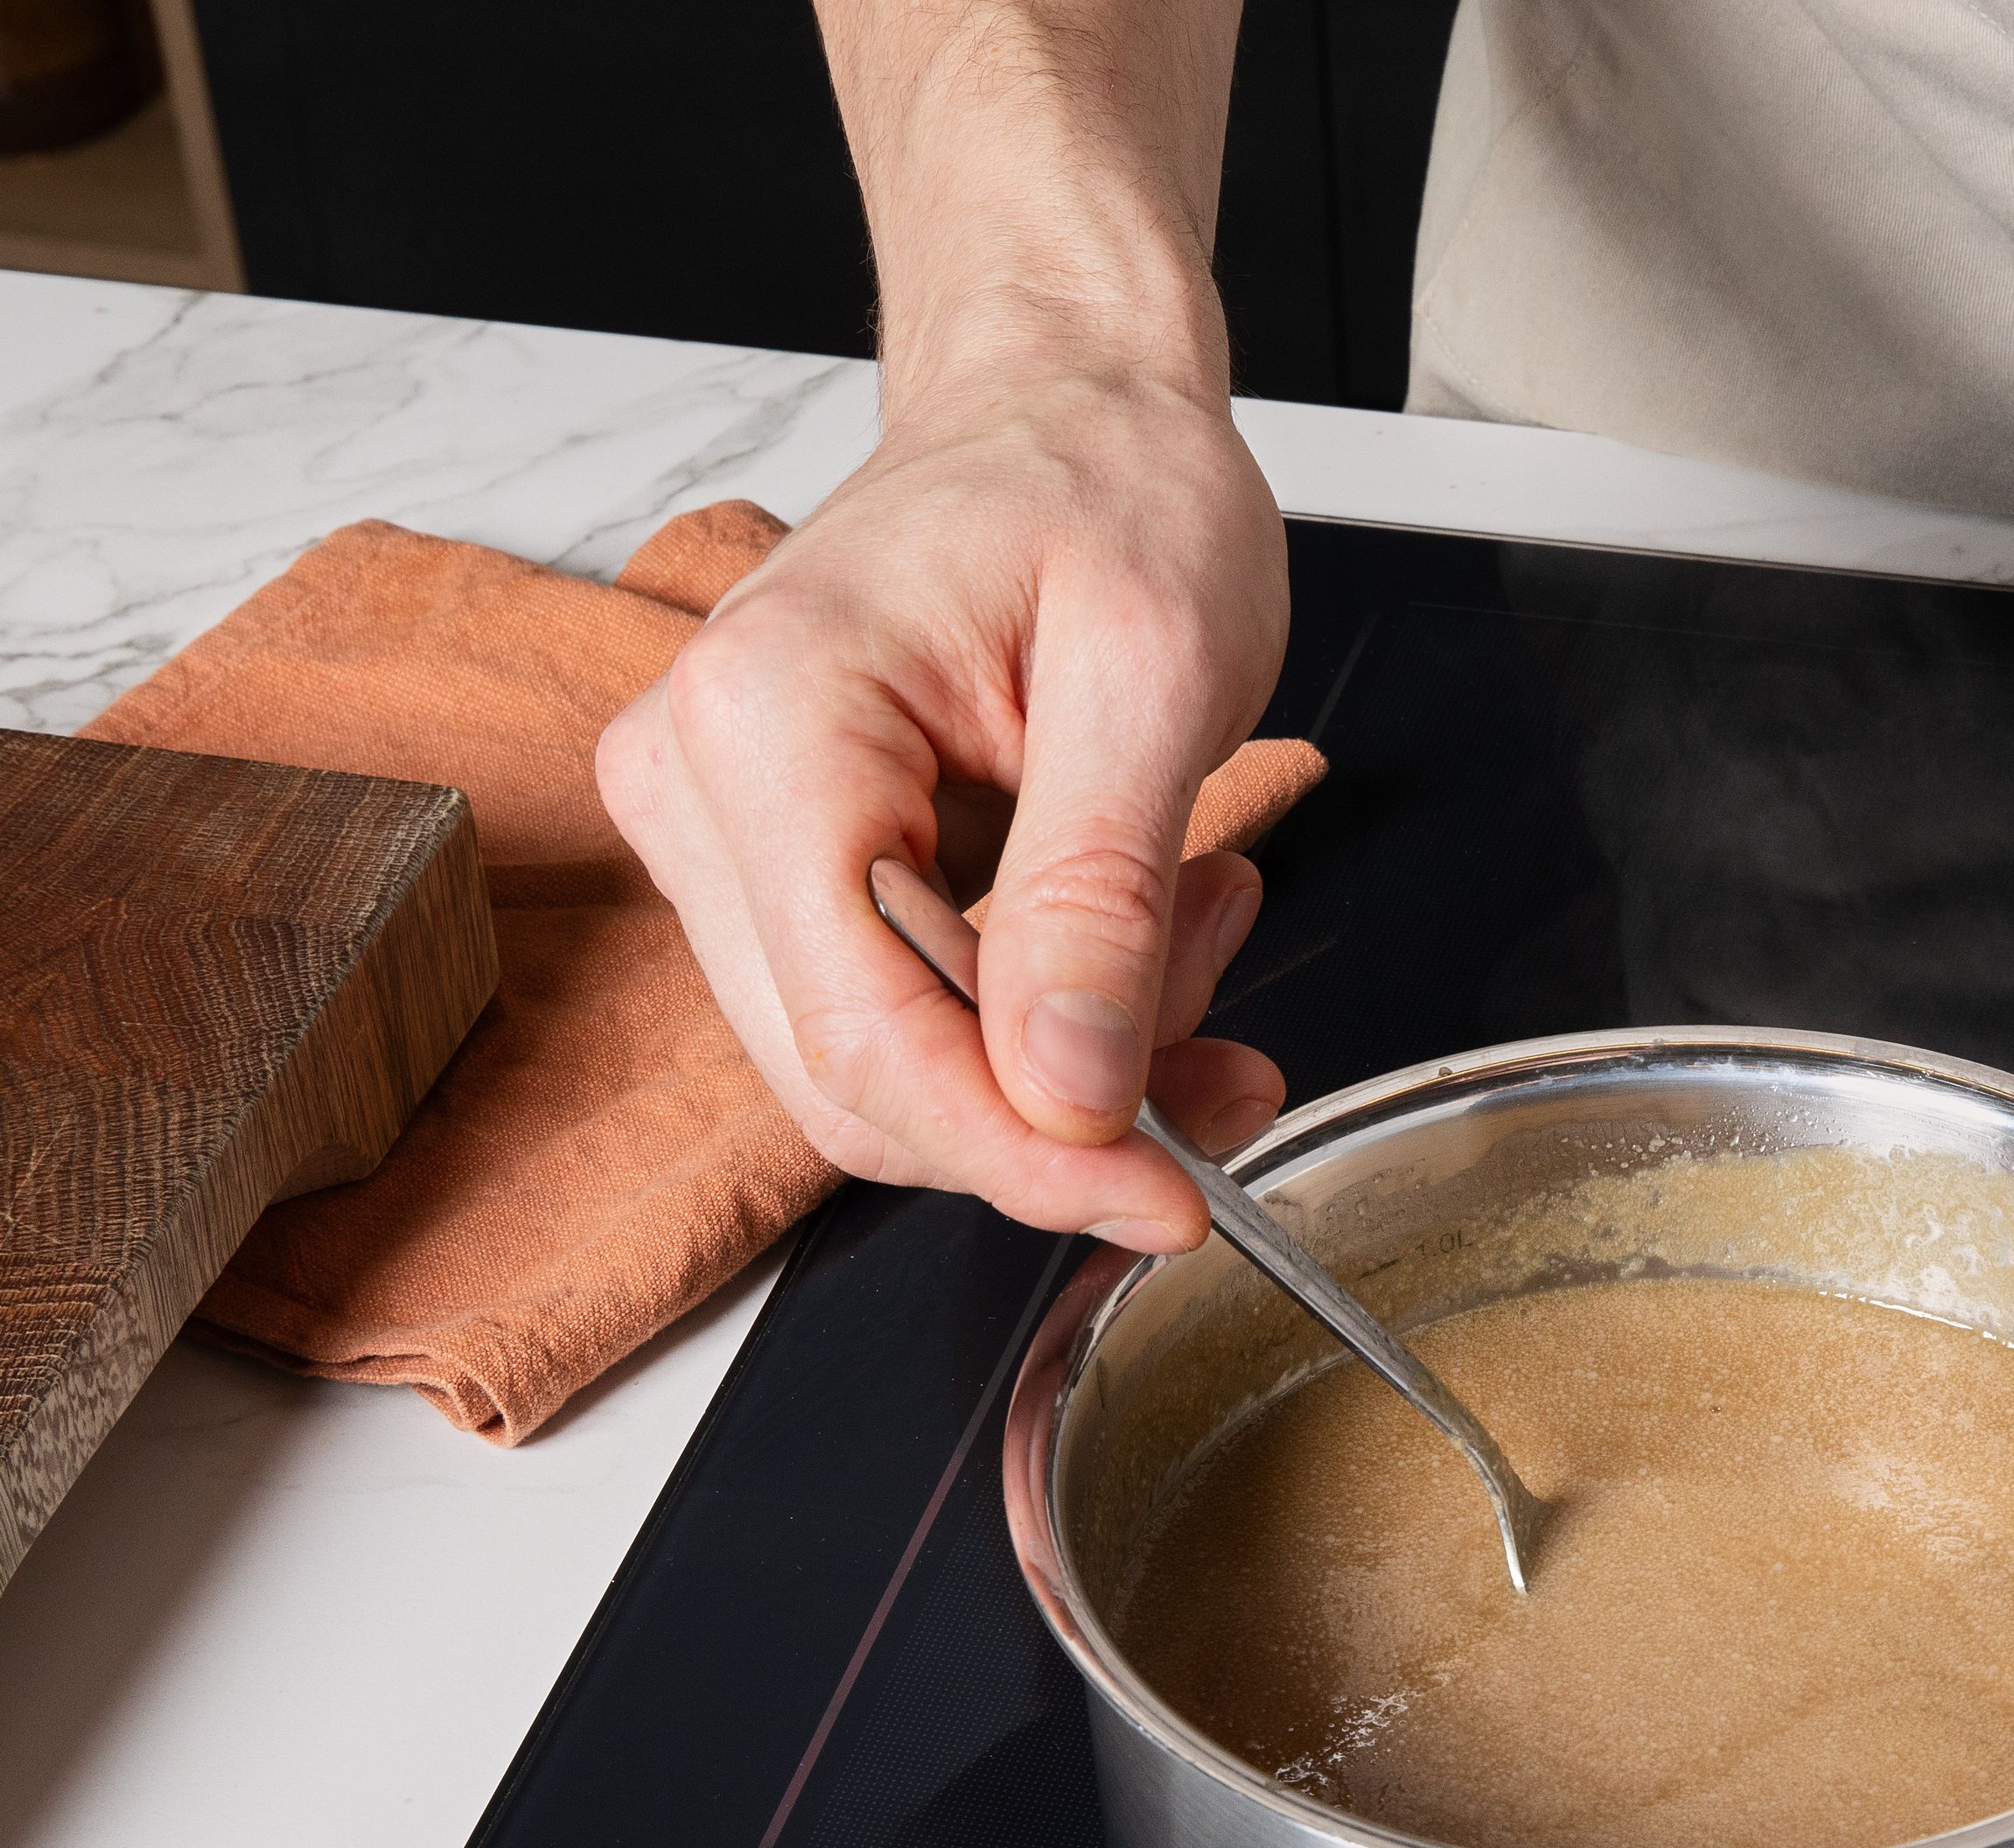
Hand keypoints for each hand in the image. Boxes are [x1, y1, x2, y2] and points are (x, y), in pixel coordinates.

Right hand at [598, 362, 1290, 1250]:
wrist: (1064, 407)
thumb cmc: (1106, 485)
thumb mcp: (1159, 673)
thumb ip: (1101, 896)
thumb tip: (1070, 1094)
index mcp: (771, 723)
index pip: (873, 1041)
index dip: (1028, 1156)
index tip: (1171, 1195)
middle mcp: (699, 788)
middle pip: (865, 1084)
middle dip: (1066, 1107)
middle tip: (1234, 1022)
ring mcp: (720, 837)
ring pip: (892, 1072)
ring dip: (1072, 1056)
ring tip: (1202, 906)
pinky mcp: (776, 870)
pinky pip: (907, 1018)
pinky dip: (1044, 1016)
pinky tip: (1144, 913)